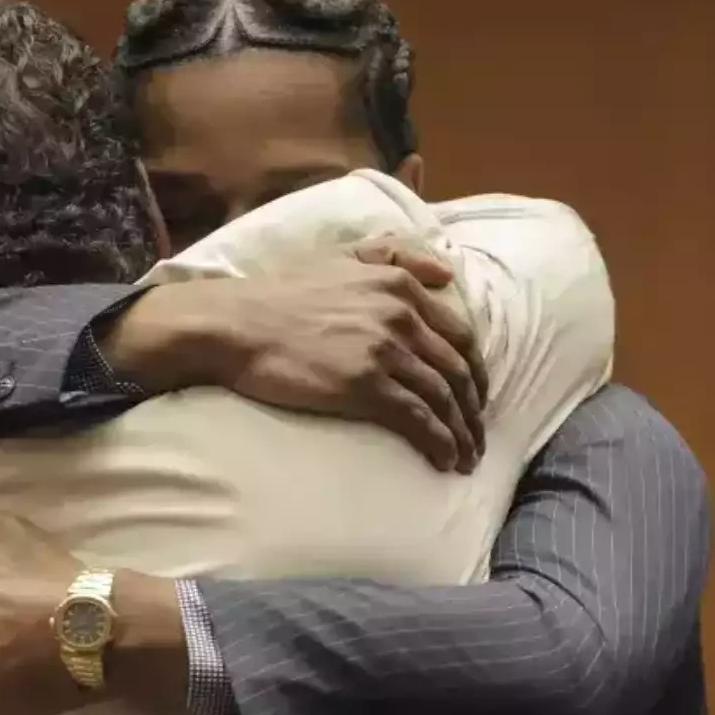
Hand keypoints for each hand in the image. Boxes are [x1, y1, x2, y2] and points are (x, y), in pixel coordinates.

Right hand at [103, 238, 487, 472]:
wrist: (237, 325)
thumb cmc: (280, 292)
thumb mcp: (340, 255)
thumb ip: (395, 254)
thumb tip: (446, 272)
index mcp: (399, 284)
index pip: (459, 334)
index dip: (476, 371)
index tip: (476, 396)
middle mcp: (401, 315)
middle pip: (458, 370)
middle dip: (475, 409)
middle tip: (477, 437)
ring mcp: (385, 351)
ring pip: (444, 398)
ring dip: (462, 434)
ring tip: (465, 458)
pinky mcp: (366, 387)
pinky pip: (419, 420)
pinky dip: (439, 442)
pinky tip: (444, 460)